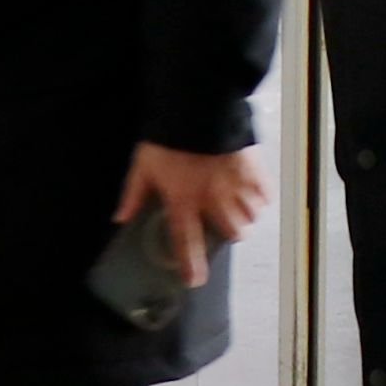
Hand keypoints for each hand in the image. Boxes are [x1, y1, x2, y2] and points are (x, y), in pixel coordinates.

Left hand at [111, 142, 266, 285]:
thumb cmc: (168, 137)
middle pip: (232, 232)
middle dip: (230, 234)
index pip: (187, 241)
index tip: (195, 281)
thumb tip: (120, 218)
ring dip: (245, 216)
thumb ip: (134, 194)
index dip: (191, 265)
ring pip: (250, 216)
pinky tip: (254, 192)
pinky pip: (265, 193)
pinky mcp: (253, 168)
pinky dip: (261, 197)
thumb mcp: (143, 165)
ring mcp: (236, 184)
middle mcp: (213, 199)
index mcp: (184, 200)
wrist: (197, 104)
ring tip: (239, 208)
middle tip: (223, 226)